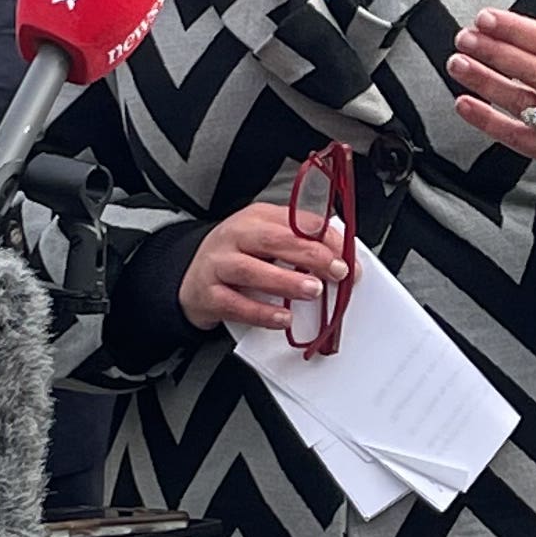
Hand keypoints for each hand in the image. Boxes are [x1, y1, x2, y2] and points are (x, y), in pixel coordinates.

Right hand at [179, 200, 347, 334]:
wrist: (189, 278)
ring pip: (253, 270)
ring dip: (287, 282)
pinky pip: (237, 304)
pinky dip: (262, 312)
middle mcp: (236, 236)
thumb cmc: (235, 257)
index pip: (296, 221)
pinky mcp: (209, 295)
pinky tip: (283, 318)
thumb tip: (339, 256)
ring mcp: (219, 264)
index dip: (325, 238)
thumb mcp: (265, 239)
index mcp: (256, 217)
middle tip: (337, 271)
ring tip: (313, 291)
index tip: (346, 256)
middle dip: (311, 255)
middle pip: (275, 240)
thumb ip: (298, 243)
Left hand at [449, 0, 535, 169]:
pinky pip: (514, 135)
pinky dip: (486, 120)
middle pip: (531, 70)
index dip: (516, 30)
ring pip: (519, 100)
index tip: (487, 17)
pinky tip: (464, 103)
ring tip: (458, 62)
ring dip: (484, 81)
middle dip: (494, 51)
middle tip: (465, 36)